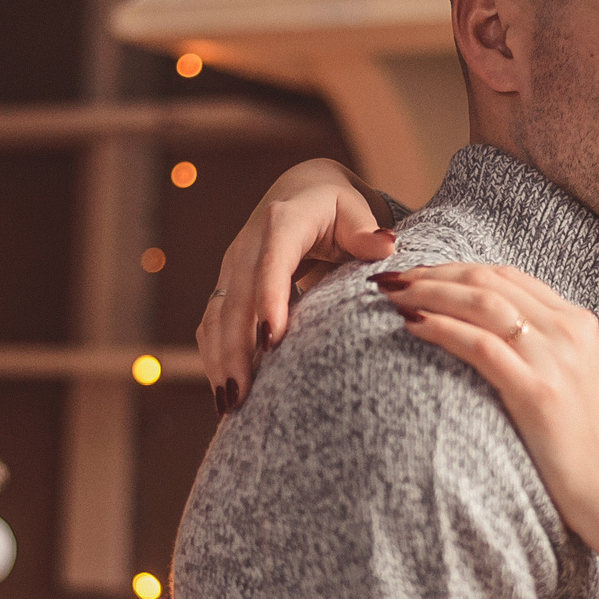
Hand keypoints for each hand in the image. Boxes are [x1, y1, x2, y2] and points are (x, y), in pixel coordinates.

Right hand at [199, 159, 397, 413]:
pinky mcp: (226, 288)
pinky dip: (216, 357)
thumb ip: (366, 232)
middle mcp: (248, 246)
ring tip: (230, 405)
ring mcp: (232, 269)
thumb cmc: (336, 208)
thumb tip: (385, 247)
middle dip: (235, 348)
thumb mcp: (354, 211)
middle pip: (235, 300)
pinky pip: (213, 325)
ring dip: (219, 360)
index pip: (272, 264)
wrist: (300, 193)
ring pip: (216, 317)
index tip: (273, 339)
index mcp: (282, 223)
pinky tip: (227, 392)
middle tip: (240, 394)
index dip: (269, 299)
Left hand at [377, 261, 598, 598]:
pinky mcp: (537, 392)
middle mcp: (568, 330)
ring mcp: (555, 359)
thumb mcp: (574, 384)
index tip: (421, 274)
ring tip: (393, 296)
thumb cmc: (591, 450)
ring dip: (430, 293)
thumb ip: (544, 354)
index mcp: (578, 323)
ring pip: (480, 303)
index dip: (457, 269)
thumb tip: (493, 342)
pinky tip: (412, 326)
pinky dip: (441, 329)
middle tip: (393, 280)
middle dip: (434, 274)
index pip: (508, 276)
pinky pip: (478, 345)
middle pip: (488, 280)